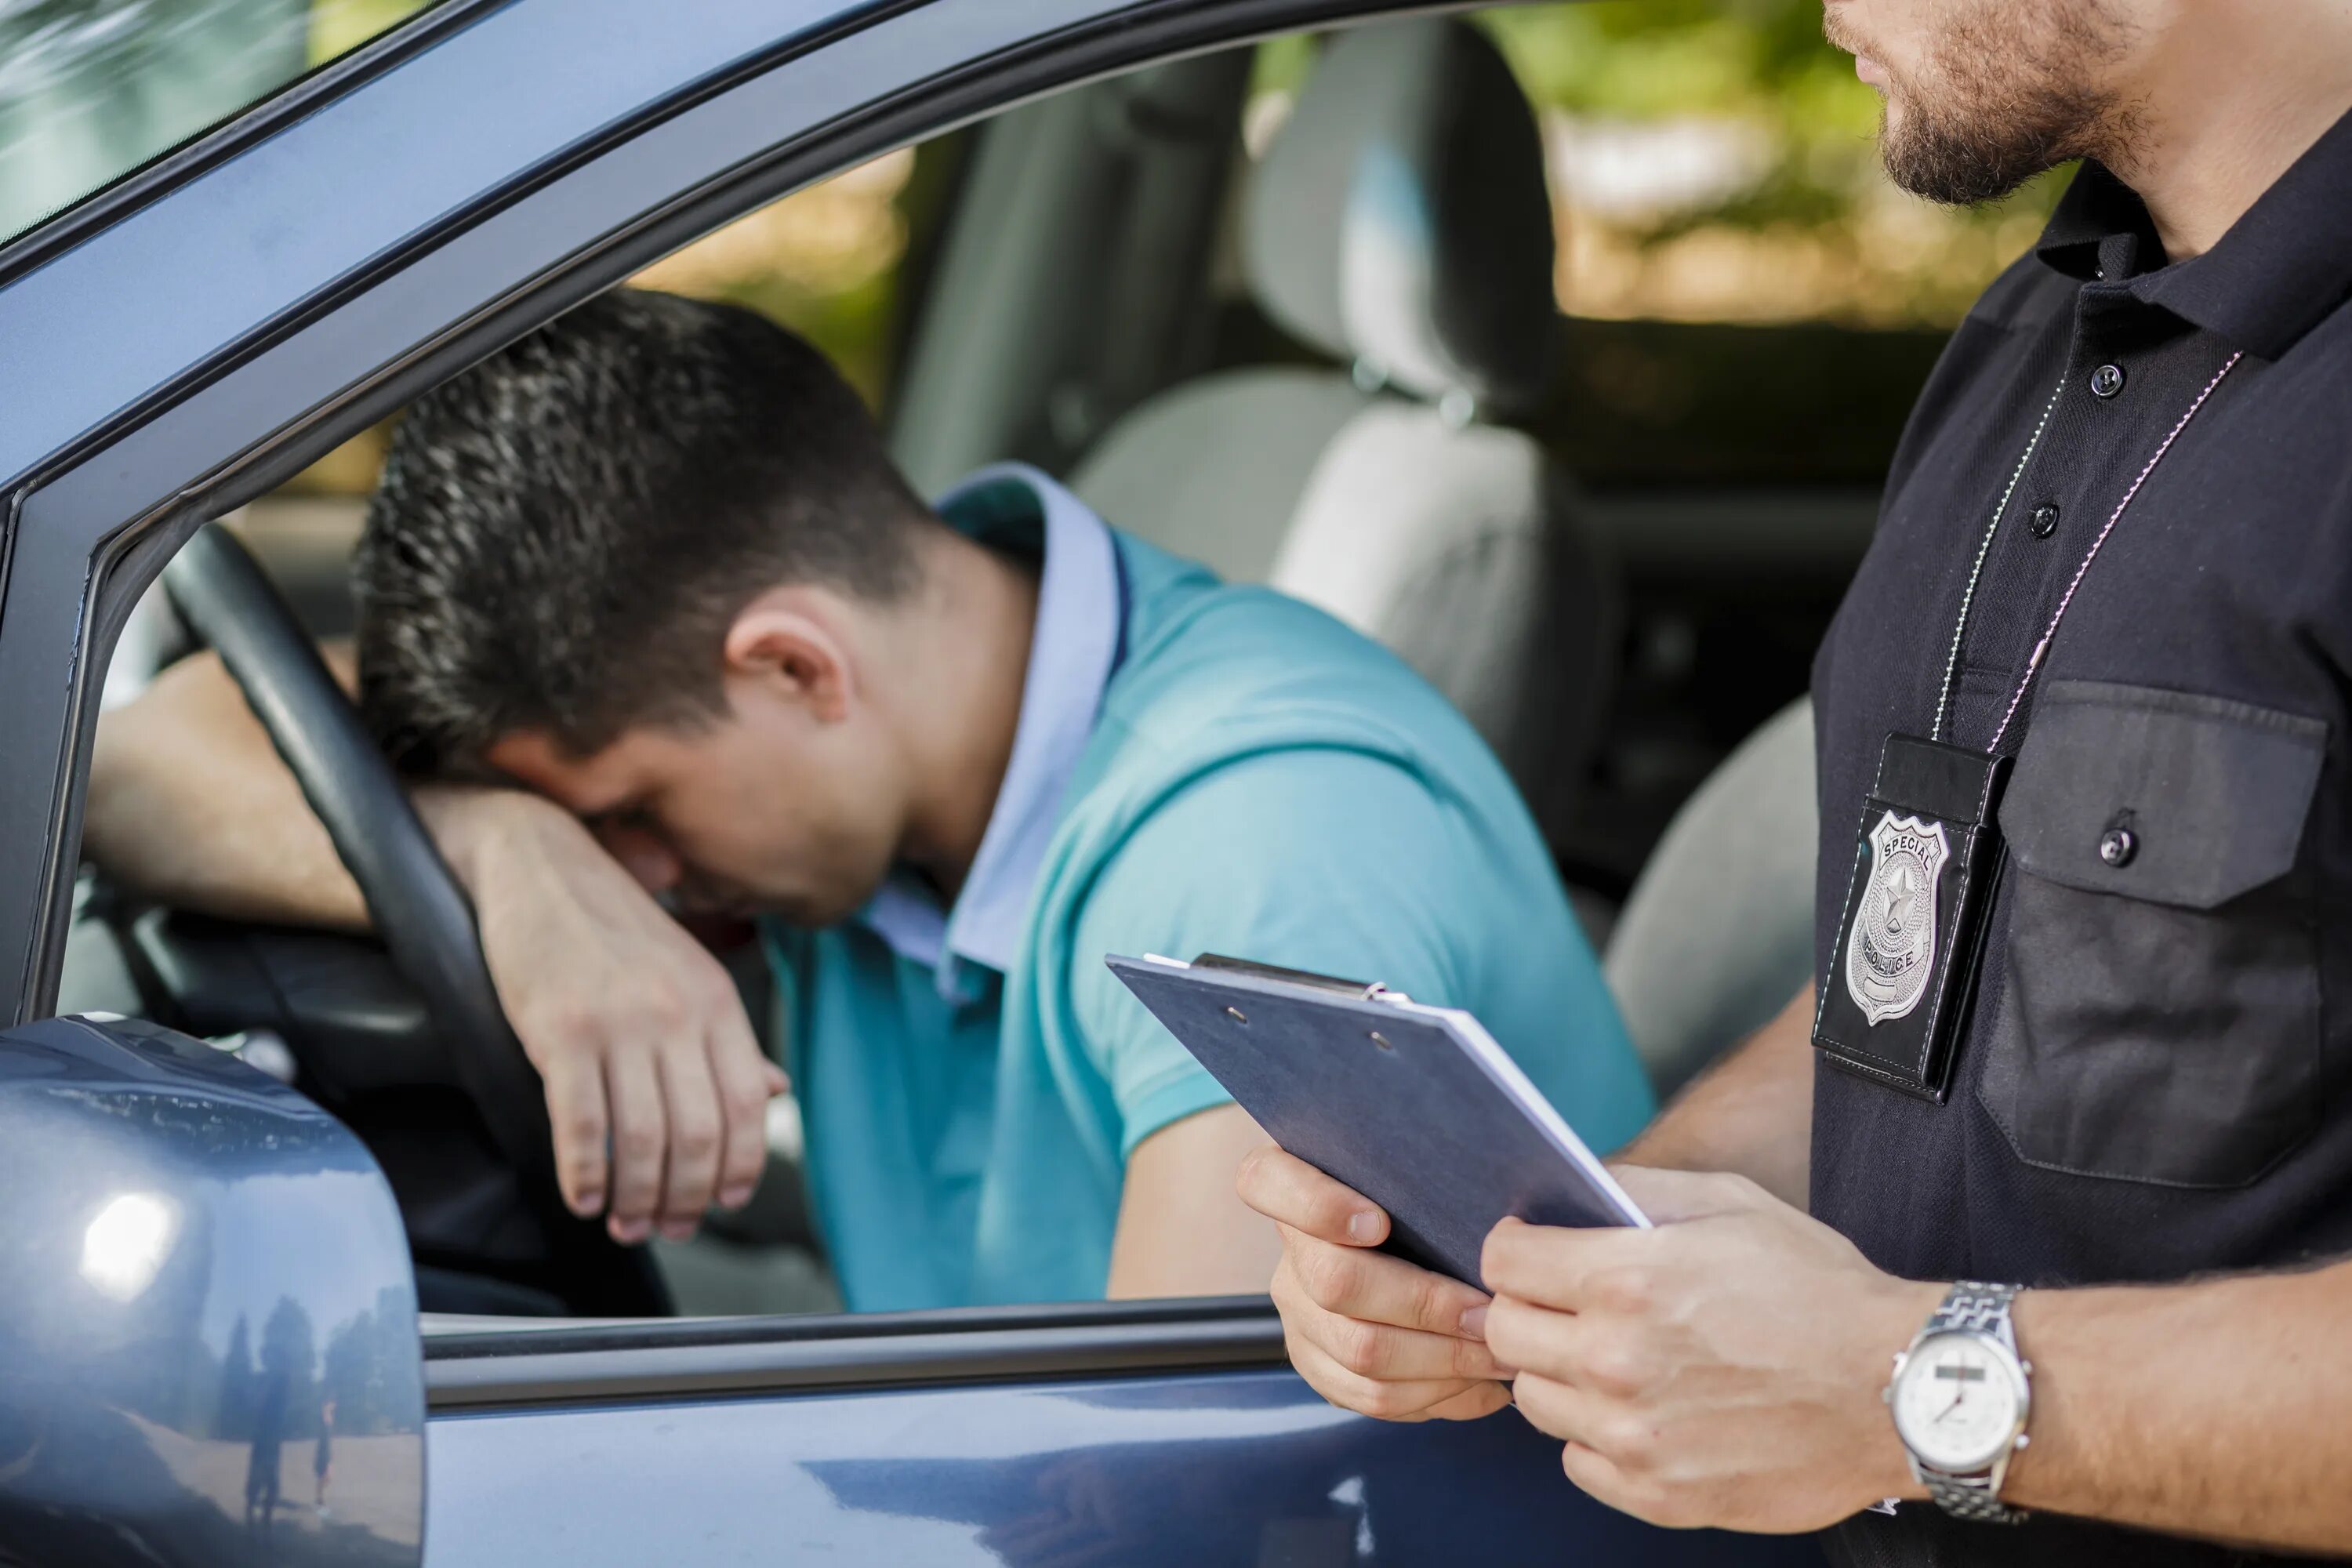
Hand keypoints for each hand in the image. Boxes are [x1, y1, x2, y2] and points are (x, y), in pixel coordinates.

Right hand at [425, 788, 786, 1243]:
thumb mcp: (687, 974)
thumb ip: (728, 1039)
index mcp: (716, 1001)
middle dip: (685, 1198)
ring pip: (642, 1140)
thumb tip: (774, 1092)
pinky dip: (585, 1175)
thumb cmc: (613, 927)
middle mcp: (676, 1013)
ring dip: (635, 1199)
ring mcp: (619, 1022)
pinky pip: (581, 1123)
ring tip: (624, 1221)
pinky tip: (584, 1197)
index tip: (723, 1202)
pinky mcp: (560, 1030)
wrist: (540, 865)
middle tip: (666, 1226)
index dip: (740, 1166)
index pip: (748, 1104)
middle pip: (699, 1134)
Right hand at [1236, 1145, 1511, 1421]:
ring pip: (1359, 1353)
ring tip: (1499, 1355)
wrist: (1406, 1248)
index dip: (1318, 1206)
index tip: (1378, 1222)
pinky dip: (1436, 1397)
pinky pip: (1371, 1397)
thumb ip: (1427, 1174)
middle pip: (1335, 1283)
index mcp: (1292, 1183)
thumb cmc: (1423, 1200)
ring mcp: (1297, 1315)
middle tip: (1489, 1313)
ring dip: (1443, 1360)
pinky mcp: (1319, 1366)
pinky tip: (1482, 1387)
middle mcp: (1288, 1253)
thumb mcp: (1415, 1174)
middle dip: (1425, 1304)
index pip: (1266, 1182)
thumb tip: (1497, 1217)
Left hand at [1480, 1166, 1938, 1532]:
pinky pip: (1577, 1462)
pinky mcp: (1658, 1494)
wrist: (1897, 1388)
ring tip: (1614, 1359)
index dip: (1514, 1250)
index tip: (1531, 1253)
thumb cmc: (1820, 1291)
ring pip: (1533, 1400)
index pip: (1503, 1262)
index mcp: (1626, 1279)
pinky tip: (1641, 1411)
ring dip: (1560, 1375)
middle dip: (1526, 1310)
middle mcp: (1616, 1359)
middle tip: (1567, 1306)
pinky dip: (1596, 1438)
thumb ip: (1638, 1191)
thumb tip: (1572, 1189)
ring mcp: (1633, 1434)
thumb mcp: (1732, 1204)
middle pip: (1502, 1332)